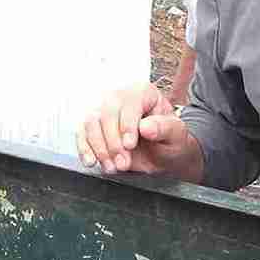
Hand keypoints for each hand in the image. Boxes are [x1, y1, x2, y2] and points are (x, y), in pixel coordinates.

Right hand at [77, 84, 205, 183]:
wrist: (163, 156)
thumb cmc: (171, 141)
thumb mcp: (177, 135)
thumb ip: (165, 129)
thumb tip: (146, 127)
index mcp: (143, 93)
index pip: (128, 103)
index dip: (127, 125)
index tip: (130, 145)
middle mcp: (121, 98)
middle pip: (106, 113)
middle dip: (113, 142)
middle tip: (123, 163)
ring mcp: (106, 112)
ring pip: (91, 123)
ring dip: (100, 148)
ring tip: (113, 167)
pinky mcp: (95, 128)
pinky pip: (82, 134)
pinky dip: (84, 149)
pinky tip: (92, 161)